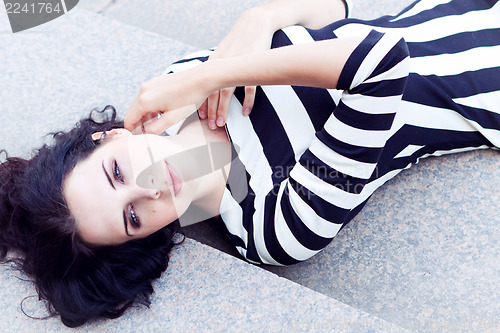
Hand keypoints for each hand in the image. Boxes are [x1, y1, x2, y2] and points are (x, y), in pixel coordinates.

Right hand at [124, 67, 210, 133]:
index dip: (132, 132)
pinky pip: (146, 97)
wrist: (201, 78)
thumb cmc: (189, 99)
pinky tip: (161, 113)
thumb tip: (145, 134)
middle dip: (138, 124)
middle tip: (148, 135)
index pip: (129, 120)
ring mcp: (149, 84)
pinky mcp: (155, 81)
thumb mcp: (173, 119)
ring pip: (139, 104)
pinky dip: (150, 107)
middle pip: (132, 112)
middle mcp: (143, 90)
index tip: (139, 140)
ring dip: (144, 116)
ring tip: (157, 125)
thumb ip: (156, 128)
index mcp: (145, 101)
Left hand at [198, 7, 275, 128]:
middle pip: (211, 92)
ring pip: (226, 93)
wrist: (254, 25)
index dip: (199, 103)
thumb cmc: (238, 41)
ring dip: (223, 110)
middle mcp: (221, 66)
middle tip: (209, 127)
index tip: (198, 118)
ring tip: (221, 124)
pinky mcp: (251, 66)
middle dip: (209, 111)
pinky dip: (247, 102)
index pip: (202, 87)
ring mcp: (236, 66)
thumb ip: (216, 69)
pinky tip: (244, 113)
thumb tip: (209, 87)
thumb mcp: (223, 53)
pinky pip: (248, 88)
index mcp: (213, 63)